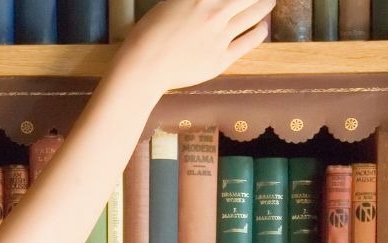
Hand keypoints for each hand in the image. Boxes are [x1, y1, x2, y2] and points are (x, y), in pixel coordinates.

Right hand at [116, 0, 274, 96]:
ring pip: (255, 12)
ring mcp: (220, 35)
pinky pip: (249, 41)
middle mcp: (215, 11)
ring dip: (265, 5)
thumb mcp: (170, 4)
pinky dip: (260, 31)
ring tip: (268, 3)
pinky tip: (262, 27)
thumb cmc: (147, 36)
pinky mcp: (221, 59)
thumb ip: (191, 1)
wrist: (143, 68)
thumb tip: (205, 2)